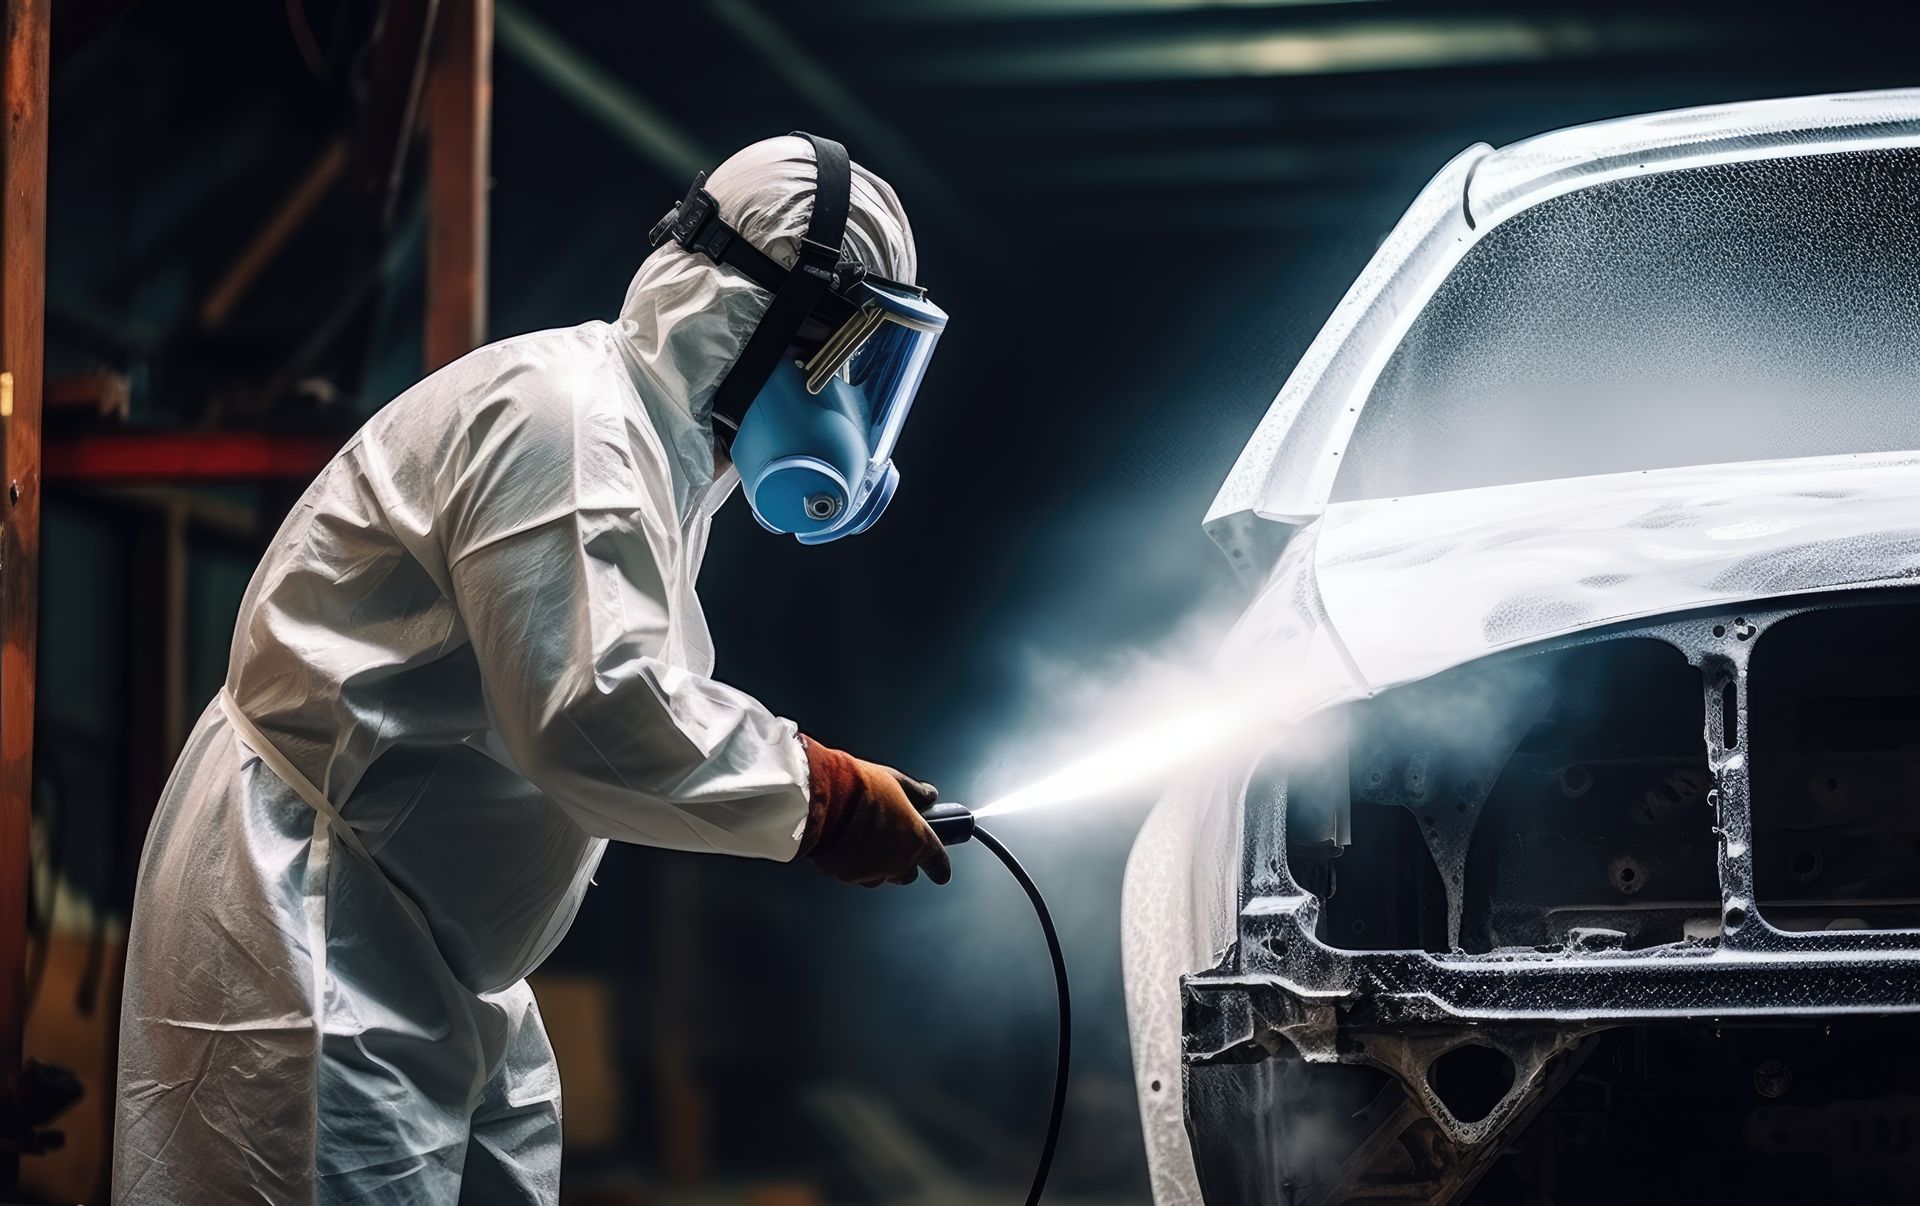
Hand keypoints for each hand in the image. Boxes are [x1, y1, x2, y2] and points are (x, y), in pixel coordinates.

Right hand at [798, 736, 950, 887]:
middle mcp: (897, 862)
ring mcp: (871, 872)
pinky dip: (855, 864)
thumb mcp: (895, 781)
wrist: (822, 801)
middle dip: (904, 862)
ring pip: (880, 877)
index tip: (941, 871)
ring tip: (865, 841)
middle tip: (894, 842)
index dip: (940, 868)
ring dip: (878, 865)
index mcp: (917, 840)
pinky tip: (846, 844)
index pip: (938, 862)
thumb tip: (929, 795)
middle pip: (907, 874)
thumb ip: (916, 792)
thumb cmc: (860, 789)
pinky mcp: (845, 876)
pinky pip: (855, 874)